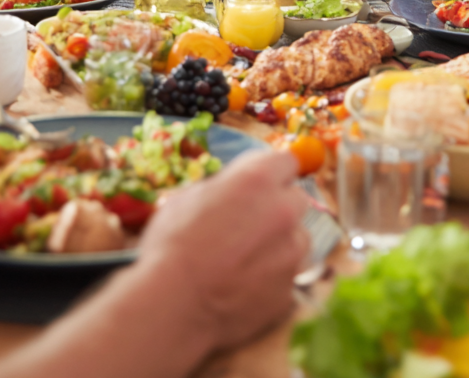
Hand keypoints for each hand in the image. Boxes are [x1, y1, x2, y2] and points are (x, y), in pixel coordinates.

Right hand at [136, 150, 308, 353]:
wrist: (173, 306)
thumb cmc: (171, 248)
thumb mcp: (188, 198)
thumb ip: (224, 188)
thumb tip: (232, 190)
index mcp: (258, 179)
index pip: (286, 162)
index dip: (272, 173)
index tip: (262, 185)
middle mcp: (284, 210)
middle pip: (296, 199)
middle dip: (278, 207)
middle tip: (249, 224)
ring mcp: (292, 251)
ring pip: (297, 238)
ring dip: (279, 244)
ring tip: (245, 260)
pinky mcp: (290, 286)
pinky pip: (288, 274)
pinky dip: (273, 277)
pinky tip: (245, 284)